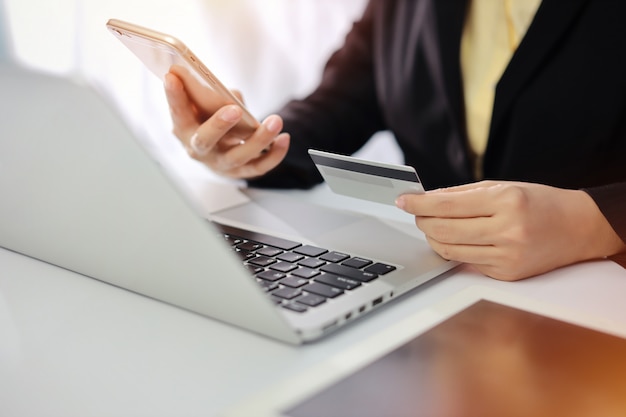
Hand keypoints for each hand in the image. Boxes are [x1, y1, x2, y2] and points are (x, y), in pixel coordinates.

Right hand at [163, 65, 289, 178]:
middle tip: (234, 109)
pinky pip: (259, 167)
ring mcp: (220, 164)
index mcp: (183, 130)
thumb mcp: (204, 106)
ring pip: (238, 156)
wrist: (217, 152)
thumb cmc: (209, 120)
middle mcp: (199, 151)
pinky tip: (284, 138)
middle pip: (205, 141)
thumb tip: (230, 96)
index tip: (172, 77)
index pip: (177, 113)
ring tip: (275, 120)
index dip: (174, 97)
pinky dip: (274, 154)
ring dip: (259, 139)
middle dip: (218, 125)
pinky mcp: (240, 173)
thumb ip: (212, 95)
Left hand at [395, 181, 625, 280]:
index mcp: (506, 202)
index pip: (447, 205)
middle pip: (443, 230)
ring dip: (433, 237)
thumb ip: (461, 194)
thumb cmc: (540, 203)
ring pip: (449, 250)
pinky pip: (466, 262)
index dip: (419, 203)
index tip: (403, 200)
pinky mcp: (506, 274)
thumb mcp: (502, 187)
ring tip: (433, 226)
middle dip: (422, 221)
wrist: (578, 227)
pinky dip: (454, 250)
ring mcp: (508, 256)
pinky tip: (455, 239)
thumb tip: (426, 199)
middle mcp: (508, 231)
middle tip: (417, 213)